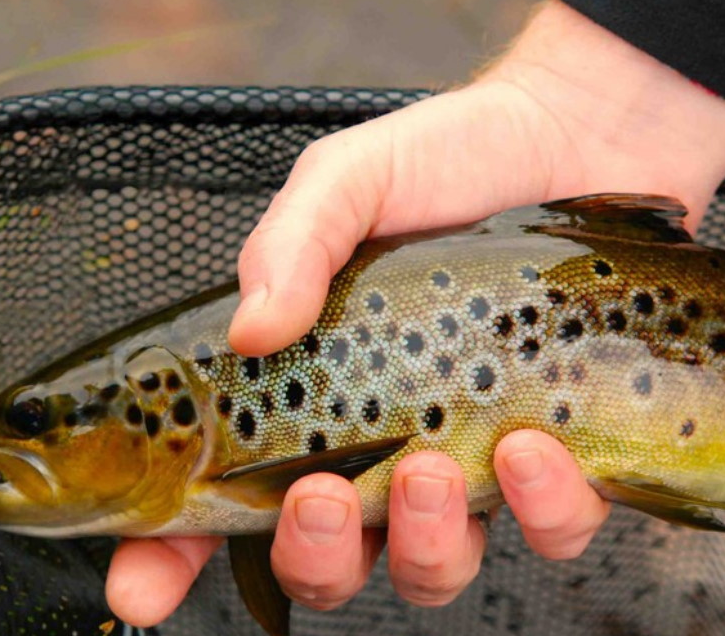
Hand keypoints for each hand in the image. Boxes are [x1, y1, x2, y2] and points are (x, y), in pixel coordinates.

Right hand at [104, 0, 724, 627]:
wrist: (582, 137)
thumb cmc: (457, 159)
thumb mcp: (353, 181)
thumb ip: (294, 244)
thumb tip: (252, 329)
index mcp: (312, 389)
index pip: (222, 496)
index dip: (170, 556)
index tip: (142, 587)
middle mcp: (386, 443)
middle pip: (328, 562)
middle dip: (316, 555)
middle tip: (323, 496)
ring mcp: (475, 459)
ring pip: (434, 569)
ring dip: (425, 542)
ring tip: (433, 465)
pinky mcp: (565, 455)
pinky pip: (553, 530)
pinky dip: (543, 510)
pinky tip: (535, 446)